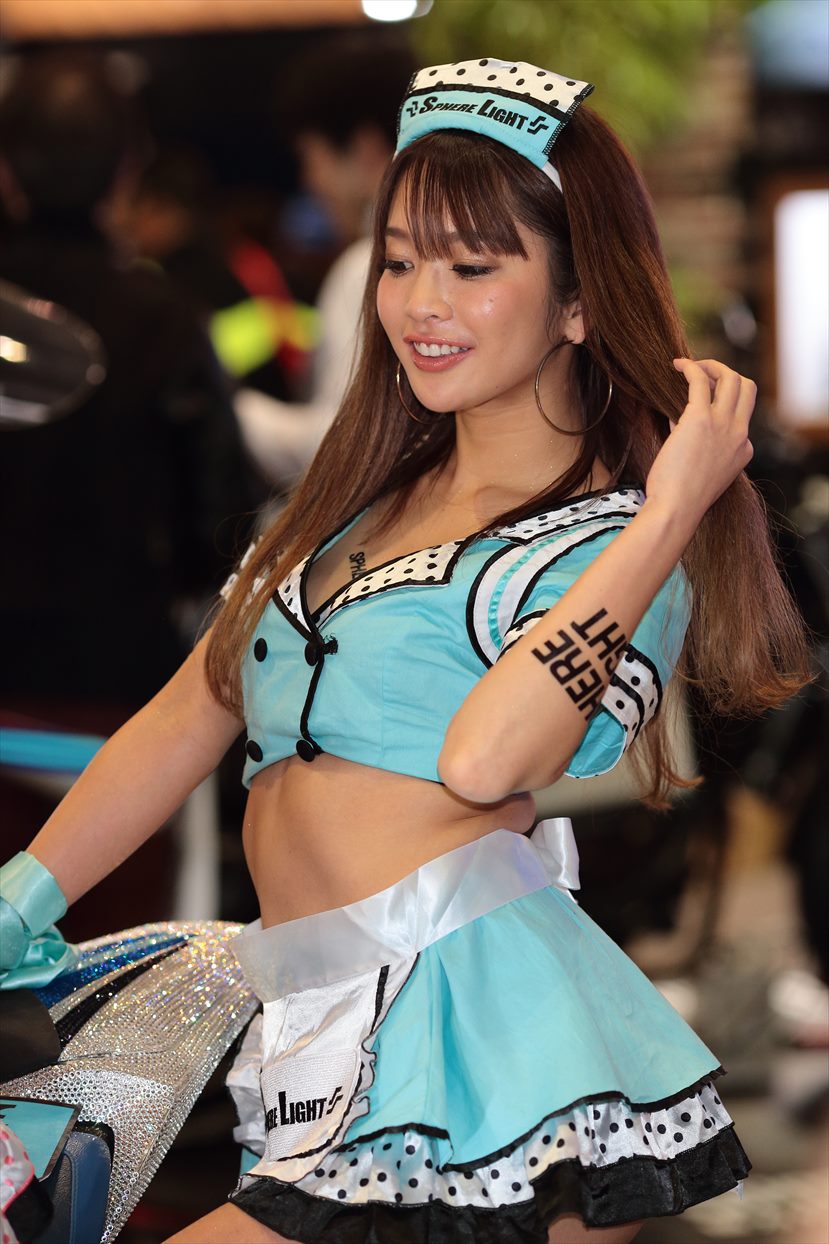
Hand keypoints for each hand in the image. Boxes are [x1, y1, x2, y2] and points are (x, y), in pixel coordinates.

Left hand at [644, 358, 755, 520]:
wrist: (677, 509)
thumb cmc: (680, 498)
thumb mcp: (700, 470)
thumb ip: (697, 445)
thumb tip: (677, 420)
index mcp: (743, 450)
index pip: (739, 417)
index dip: (714, 409)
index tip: (687, 418)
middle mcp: (740, 434)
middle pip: (747, 388)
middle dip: (727, 374)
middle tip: (703, 374)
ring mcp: (724, 425)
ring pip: (731, 378)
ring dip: (711, 366)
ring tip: (688, 366)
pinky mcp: (701, 419)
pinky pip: (700, 380)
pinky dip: (691, 367)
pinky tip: (677, 365)